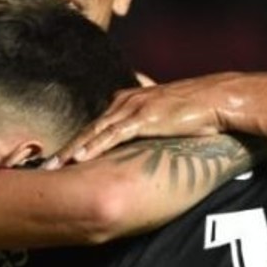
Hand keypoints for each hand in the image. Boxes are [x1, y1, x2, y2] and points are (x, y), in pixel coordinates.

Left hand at [46, 73, 240, 165]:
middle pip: (90, 127)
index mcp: (132, 100)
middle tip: (46, 166)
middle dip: (67, 147)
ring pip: (95, 131)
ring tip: (54, 167)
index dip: (80, 141)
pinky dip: (94, 147)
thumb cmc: (201, 109)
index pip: (99, 123)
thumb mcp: (171, 116)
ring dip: (73, 150)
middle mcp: (127, 102)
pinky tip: (78, 159)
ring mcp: (134, 109)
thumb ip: (156, 125)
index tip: (64, 157)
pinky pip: (112, 136)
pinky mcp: (144, 119)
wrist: (220, 99)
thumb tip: (153, 140)